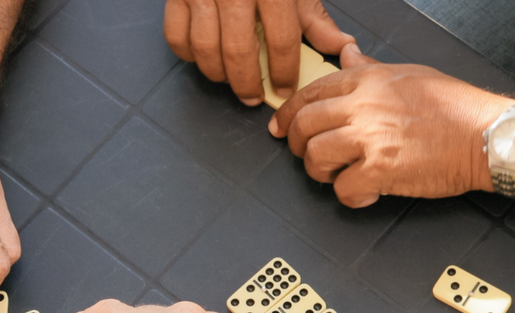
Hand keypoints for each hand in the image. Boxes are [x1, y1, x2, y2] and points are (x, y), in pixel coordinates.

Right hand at [164, 0, 351, 104]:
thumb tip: (337, 45)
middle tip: (253, 96)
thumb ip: (312, 15)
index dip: (284, 72)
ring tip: (229, 78)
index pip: (281, 41)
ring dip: (218, 74)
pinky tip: (205, 56)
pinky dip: (189, 55)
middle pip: (238, 54)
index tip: (284, 88)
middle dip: (247, 84)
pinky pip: (177, 38)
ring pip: (205, 51)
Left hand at [269, 44, 510, 206]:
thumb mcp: (408, 75)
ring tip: (344, 174)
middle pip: (303, 126)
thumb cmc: (453, 109)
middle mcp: (364, 106)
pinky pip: (342, 190)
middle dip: (297, 146)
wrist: (485, 135)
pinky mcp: (378, 169)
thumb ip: (369, 70)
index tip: (279, 128)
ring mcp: (369, 137)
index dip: (287, 113)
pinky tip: (367, 191)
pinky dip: (352, 197)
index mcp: (369, 80)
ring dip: (323, 173)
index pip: (311, 92)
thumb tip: (346, 56)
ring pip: (315, 158)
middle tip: (309, 157)